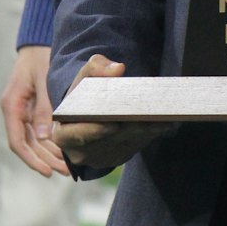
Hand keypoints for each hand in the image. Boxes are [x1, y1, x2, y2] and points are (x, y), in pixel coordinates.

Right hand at [1, 45, 67, 176]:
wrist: (37, 44)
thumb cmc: (40, 57)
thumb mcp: (43, 79)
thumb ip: (43, 107)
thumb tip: (45, 136)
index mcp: (11, 105)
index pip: (17, 141)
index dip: (31, 159)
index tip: (46, 171)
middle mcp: (14, 111)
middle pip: (27, 145)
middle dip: (44, 160)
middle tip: (65, 172)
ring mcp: (22, 111)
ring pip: (34, 140)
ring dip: (49, 154)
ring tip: (67, 168)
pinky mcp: (31, 109)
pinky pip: (39, 131)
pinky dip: (50, 142)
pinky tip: (64, 151)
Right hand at [51, 55, 173, 169]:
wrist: (87, 110)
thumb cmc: (83, 93)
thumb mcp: (84, 76)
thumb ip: (96, 68)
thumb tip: (118, 69)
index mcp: (63, 134)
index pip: (77, 135)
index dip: (94, 131)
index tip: (113, 124)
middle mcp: (80, 152)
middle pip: (108, 139)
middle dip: (129, 126)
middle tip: (149, 114)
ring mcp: (100, 158)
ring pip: (125, 143)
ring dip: (144, 131)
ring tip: (162, 117)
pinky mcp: (117, 158)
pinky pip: (135, 147)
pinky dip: (149, 134)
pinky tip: (163, 123)